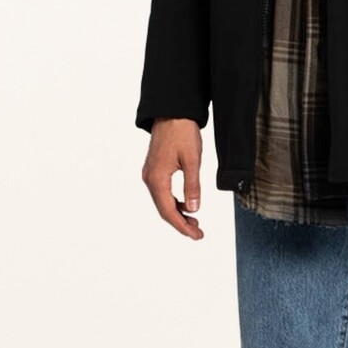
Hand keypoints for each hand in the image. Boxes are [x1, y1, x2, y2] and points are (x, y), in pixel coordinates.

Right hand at [142, 118, 203, 239]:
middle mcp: (149, 179)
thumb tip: (194, 210)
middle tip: (198, 233)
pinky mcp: (154, 170)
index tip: (197, 236)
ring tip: (195, 222)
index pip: (168, 211)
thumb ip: (192, 186)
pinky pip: (162, 192)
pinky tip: (187, 205)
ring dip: (178, 213)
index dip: (182, 227)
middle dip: (181, 223)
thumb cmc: (182, 132)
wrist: (172, 112)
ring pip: (162, 202)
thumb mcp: (192, 161)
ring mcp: (150, 174)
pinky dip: (174, 202)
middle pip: (163, 210)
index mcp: (157, 178)